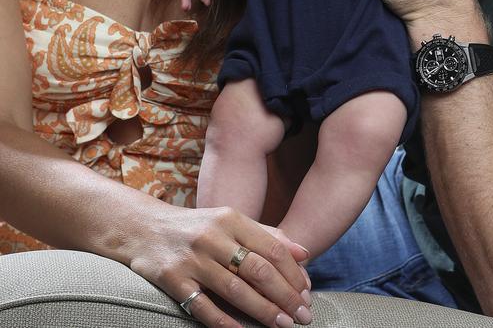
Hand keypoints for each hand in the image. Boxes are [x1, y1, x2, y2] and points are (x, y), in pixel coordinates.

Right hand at [129, 203, 311, 327]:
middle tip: (303, 316)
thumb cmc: (196, 227)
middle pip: (258, 270)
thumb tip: (304, 254)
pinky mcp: (173, 279)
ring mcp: (192, 258)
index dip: (293, 273)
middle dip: (285, 296)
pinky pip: (203, 306)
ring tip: (283, 325)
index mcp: (231, 218)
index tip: (307, 293)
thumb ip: (266, 235)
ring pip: (235, 289)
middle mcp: (213, 236)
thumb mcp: (229, 221)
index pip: (272, 248)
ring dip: (263, 311)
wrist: (143, 228)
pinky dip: (224, 321)